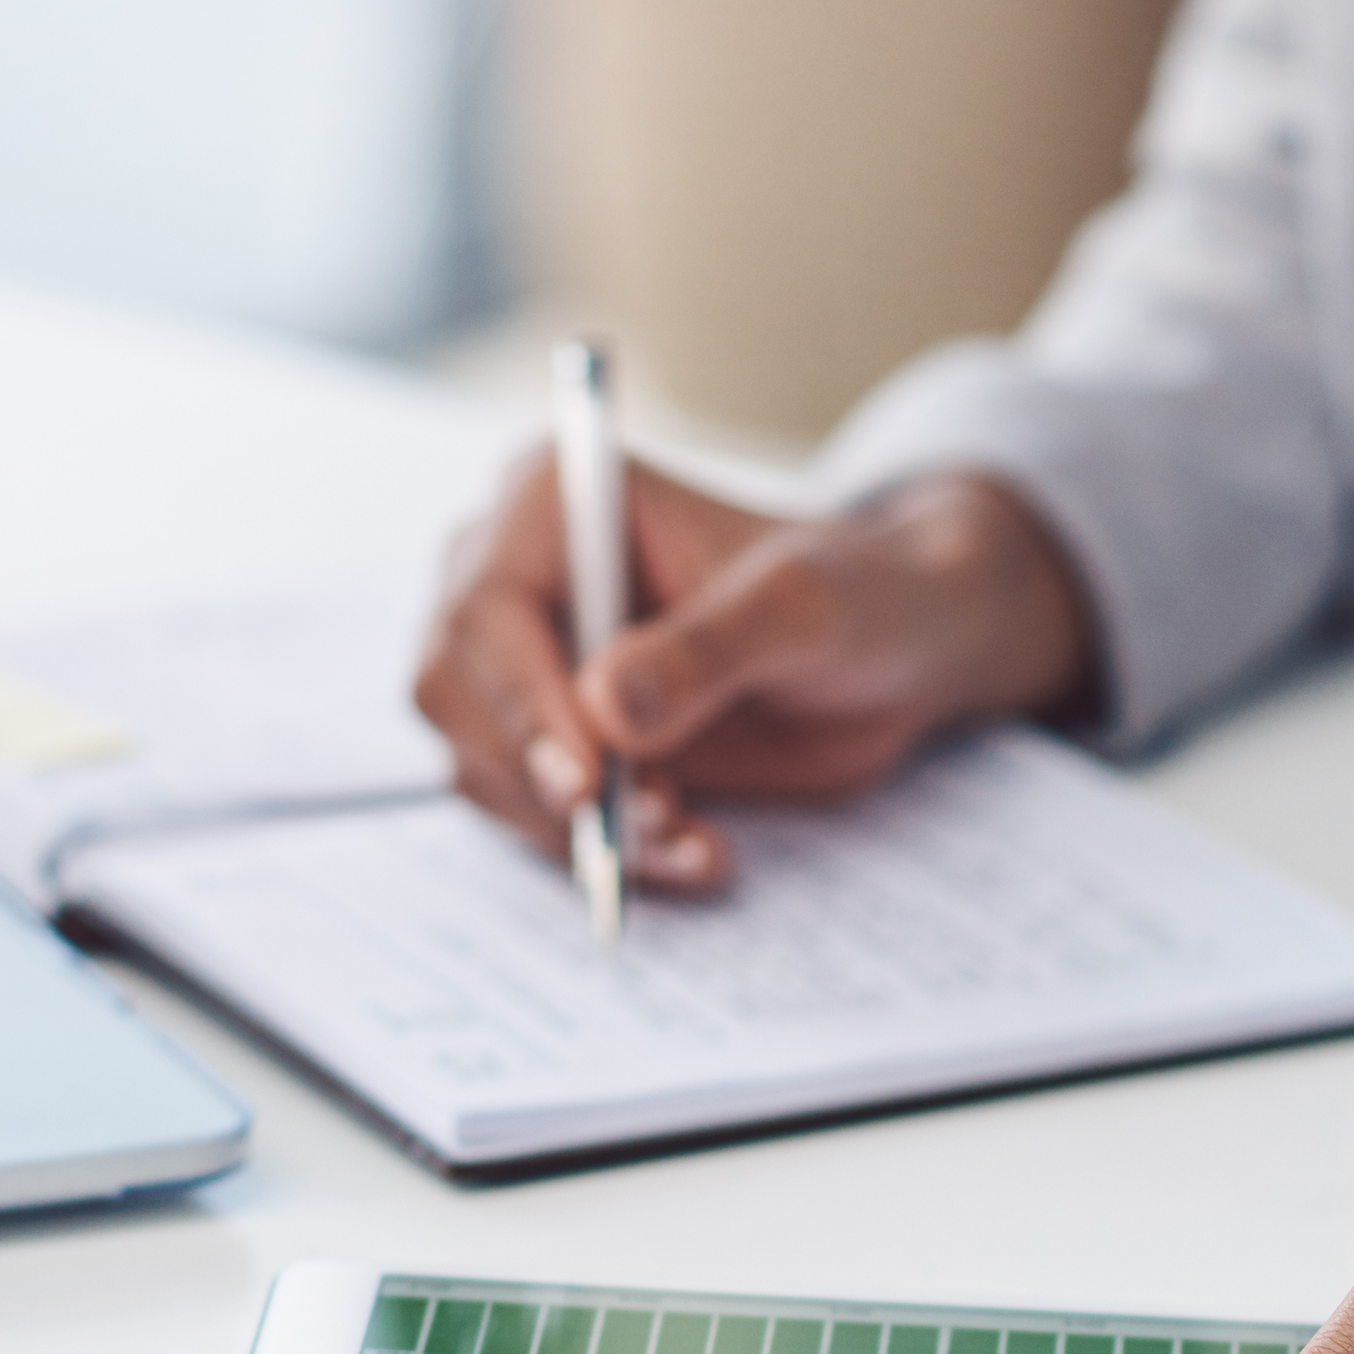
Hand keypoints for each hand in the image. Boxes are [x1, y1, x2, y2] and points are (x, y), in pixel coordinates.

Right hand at [412, 454, 1096, 890]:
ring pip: (486, 766)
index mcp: (557, 501)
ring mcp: (526, 663)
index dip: (518, 703)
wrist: (898, 653)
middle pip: (455, 693)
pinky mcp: (555, 740)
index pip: (483, 609)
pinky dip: (602, 851)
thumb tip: (606, 706)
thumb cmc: (859, 595)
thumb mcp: (805, 609)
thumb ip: (711, 648)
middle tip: (645, 826)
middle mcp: (517, 575)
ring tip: (691, 841)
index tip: (586, 783)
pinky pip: (534, 813)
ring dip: (579, 828)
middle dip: (542, 777)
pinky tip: (693, 853)